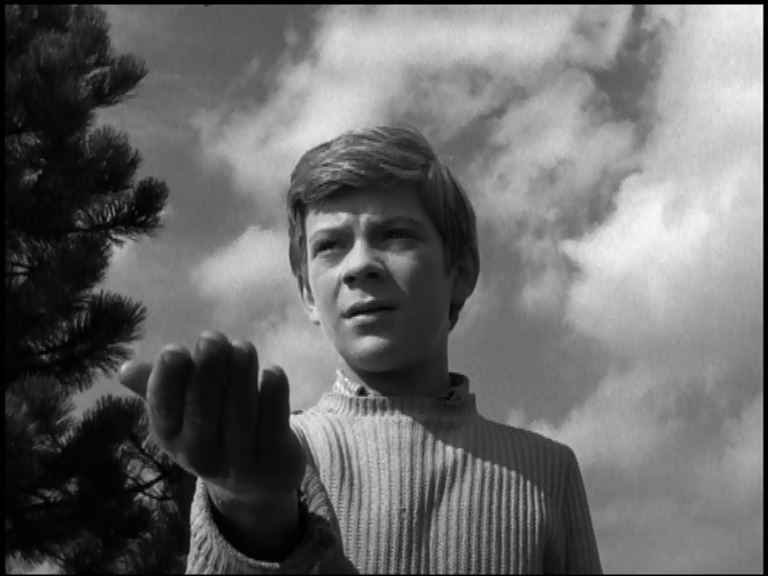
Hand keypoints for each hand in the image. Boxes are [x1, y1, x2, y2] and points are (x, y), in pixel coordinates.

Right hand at [118, 331, 305, 504]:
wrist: (257, 482)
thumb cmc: (214, 431)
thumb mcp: (182, 416)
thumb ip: (159, 388)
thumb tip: (124, 369)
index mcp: (172, 436)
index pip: (164, 409)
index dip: (169, 381)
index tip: (174, 350)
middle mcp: (200, 453)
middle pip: (203, 411)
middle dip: (207, 373)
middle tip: (212, 338)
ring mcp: (239, 458)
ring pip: (239, 415)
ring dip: (240, 377)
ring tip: (242, 346)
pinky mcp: (273, 457)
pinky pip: (272, 425)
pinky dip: (273, 398)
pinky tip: (272, 371)